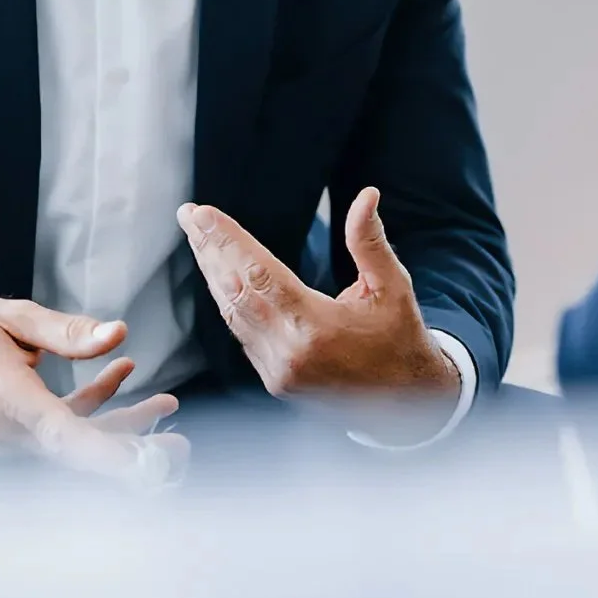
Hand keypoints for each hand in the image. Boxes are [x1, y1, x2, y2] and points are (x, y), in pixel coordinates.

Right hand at [0, 294, 184, 487]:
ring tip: (168, 404)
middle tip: (181, 448)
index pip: (65, 437)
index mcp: (6, 400)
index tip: (150, 465)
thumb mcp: (9, 316)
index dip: (110, 455)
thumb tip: (119, 333)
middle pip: (80, 452)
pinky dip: (91, 410)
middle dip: (134, 453)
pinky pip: (57, 431)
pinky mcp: (7, 434)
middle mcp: (6, 431)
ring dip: (121, 426)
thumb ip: (66, 331)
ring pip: (74, 443)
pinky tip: (122, 375)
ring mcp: (5, 439)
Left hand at [176, 188, 458, 401]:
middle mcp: (288, 353)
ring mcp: (277, 372)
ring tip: (199, 239)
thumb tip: (366, 196)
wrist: (407, 401)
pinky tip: (220, 276)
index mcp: (316, 327)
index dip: (227, 241)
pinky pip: (241, 334)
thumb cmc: (399, 338)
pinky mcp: (274, 381)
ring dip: (212, 273)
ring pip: (231, 313)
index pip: (258, 274)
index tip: (202, 214)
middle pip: (235, 291)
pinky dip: (229, 301)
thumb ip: (370, 242)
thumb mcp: (392, 287)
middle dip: (209, 249)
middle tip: (190, 215)